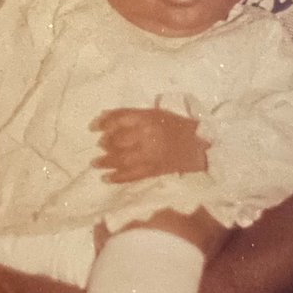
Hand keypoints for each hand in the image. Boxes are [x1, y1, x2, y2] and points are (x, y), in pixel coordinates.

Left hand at [92, 108, 208, 182]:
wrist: (198, 146)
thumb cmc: (175, 126)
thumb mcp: (154, 114)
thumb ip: (129, 115)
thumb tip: (103, 117)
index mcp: (148, 119)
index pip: (120, 119)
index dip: (105, 123)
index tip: (94, 126)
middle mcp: (147, 136)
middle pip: (119, 140)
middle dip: (107, 143)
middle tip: (101, 144)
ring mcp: (150, 155)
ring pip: (122, 159)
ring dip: (106, 162)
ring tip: (96, 163)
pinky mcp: (153, 171)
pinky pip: (132, 176)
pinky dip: (118, 178)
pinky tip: (106, 178)